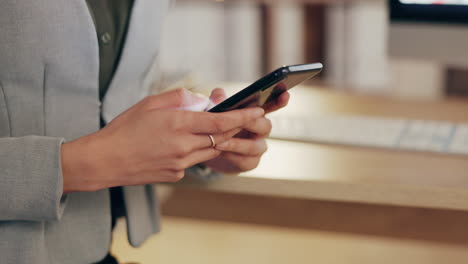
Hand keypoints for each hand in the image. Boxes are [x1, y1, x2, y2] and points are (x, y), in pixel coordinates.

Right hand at [61, 89, 263, 192]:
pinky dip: (197, 151)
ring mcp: (181, 163)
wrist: (105, 160)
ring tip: (214, 129)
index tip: (256, 112)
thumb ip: (180, 98)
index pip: (220, 122)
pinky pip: (195, 161)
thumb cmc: (124, 129)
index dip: (242, 117)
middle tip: (245, 118)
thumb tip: (201, 101)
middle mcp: (184, 146)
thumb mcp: (150, 103)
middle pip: (221, 138)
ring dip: (217, 140)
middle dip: (236, 128)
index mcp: (178, 124)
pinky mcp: (176, 175)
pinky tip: (182, 145)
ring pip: (211, 151)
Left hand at [202, 88, 288, 172]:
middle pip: (265, 125)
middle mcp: (261, 130)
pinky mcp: (250, 162)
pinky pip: (246, 160)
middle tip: (237, 121)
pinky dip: (232, 156)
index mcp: (256, 114)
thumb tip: (219, 97)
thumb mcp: (215, 109)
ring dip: (236, 144)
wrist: (209, 151)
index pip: (272, 105)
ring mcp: (258, 147)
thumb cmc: (216, 126)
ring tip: (219, 142)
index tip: (285, 94)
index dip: (280, 100)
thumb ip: (218, 99)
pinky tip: (220, 152)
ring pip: (255, 146)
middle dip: (251, 123)